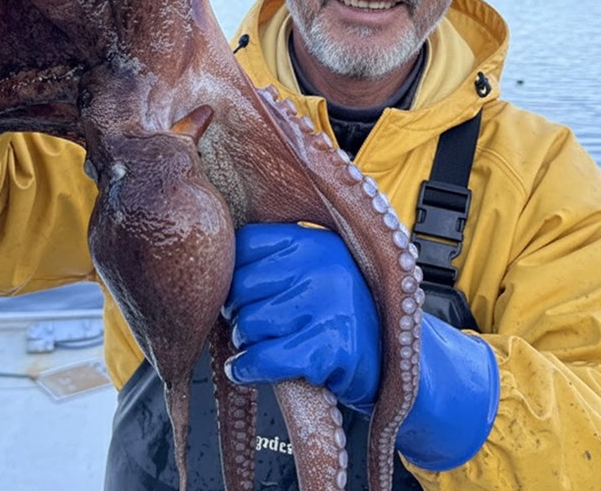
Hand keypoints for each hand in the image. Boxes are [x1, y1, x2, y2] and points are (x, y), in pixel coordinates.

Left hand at [222, 223, 380, 407]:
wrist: (396, 367)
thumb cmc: (341, 319)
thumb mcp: (316, 274)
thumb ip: (276, 262)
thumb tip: (213, 268)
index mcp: (315, 240)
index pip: (246, 242)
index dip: (232, 272)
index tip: (238, 292)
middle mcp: (324, 265)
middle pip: (241, 284)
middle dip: (236, 310)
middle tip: (247, 324)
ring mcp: (330, 304)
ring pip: (250, 322)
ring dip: (244, 342)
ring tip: (260, 345)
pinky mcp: (332, 347)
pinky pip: (265, 358)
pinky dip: (246, 368)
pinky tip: (244, 369)